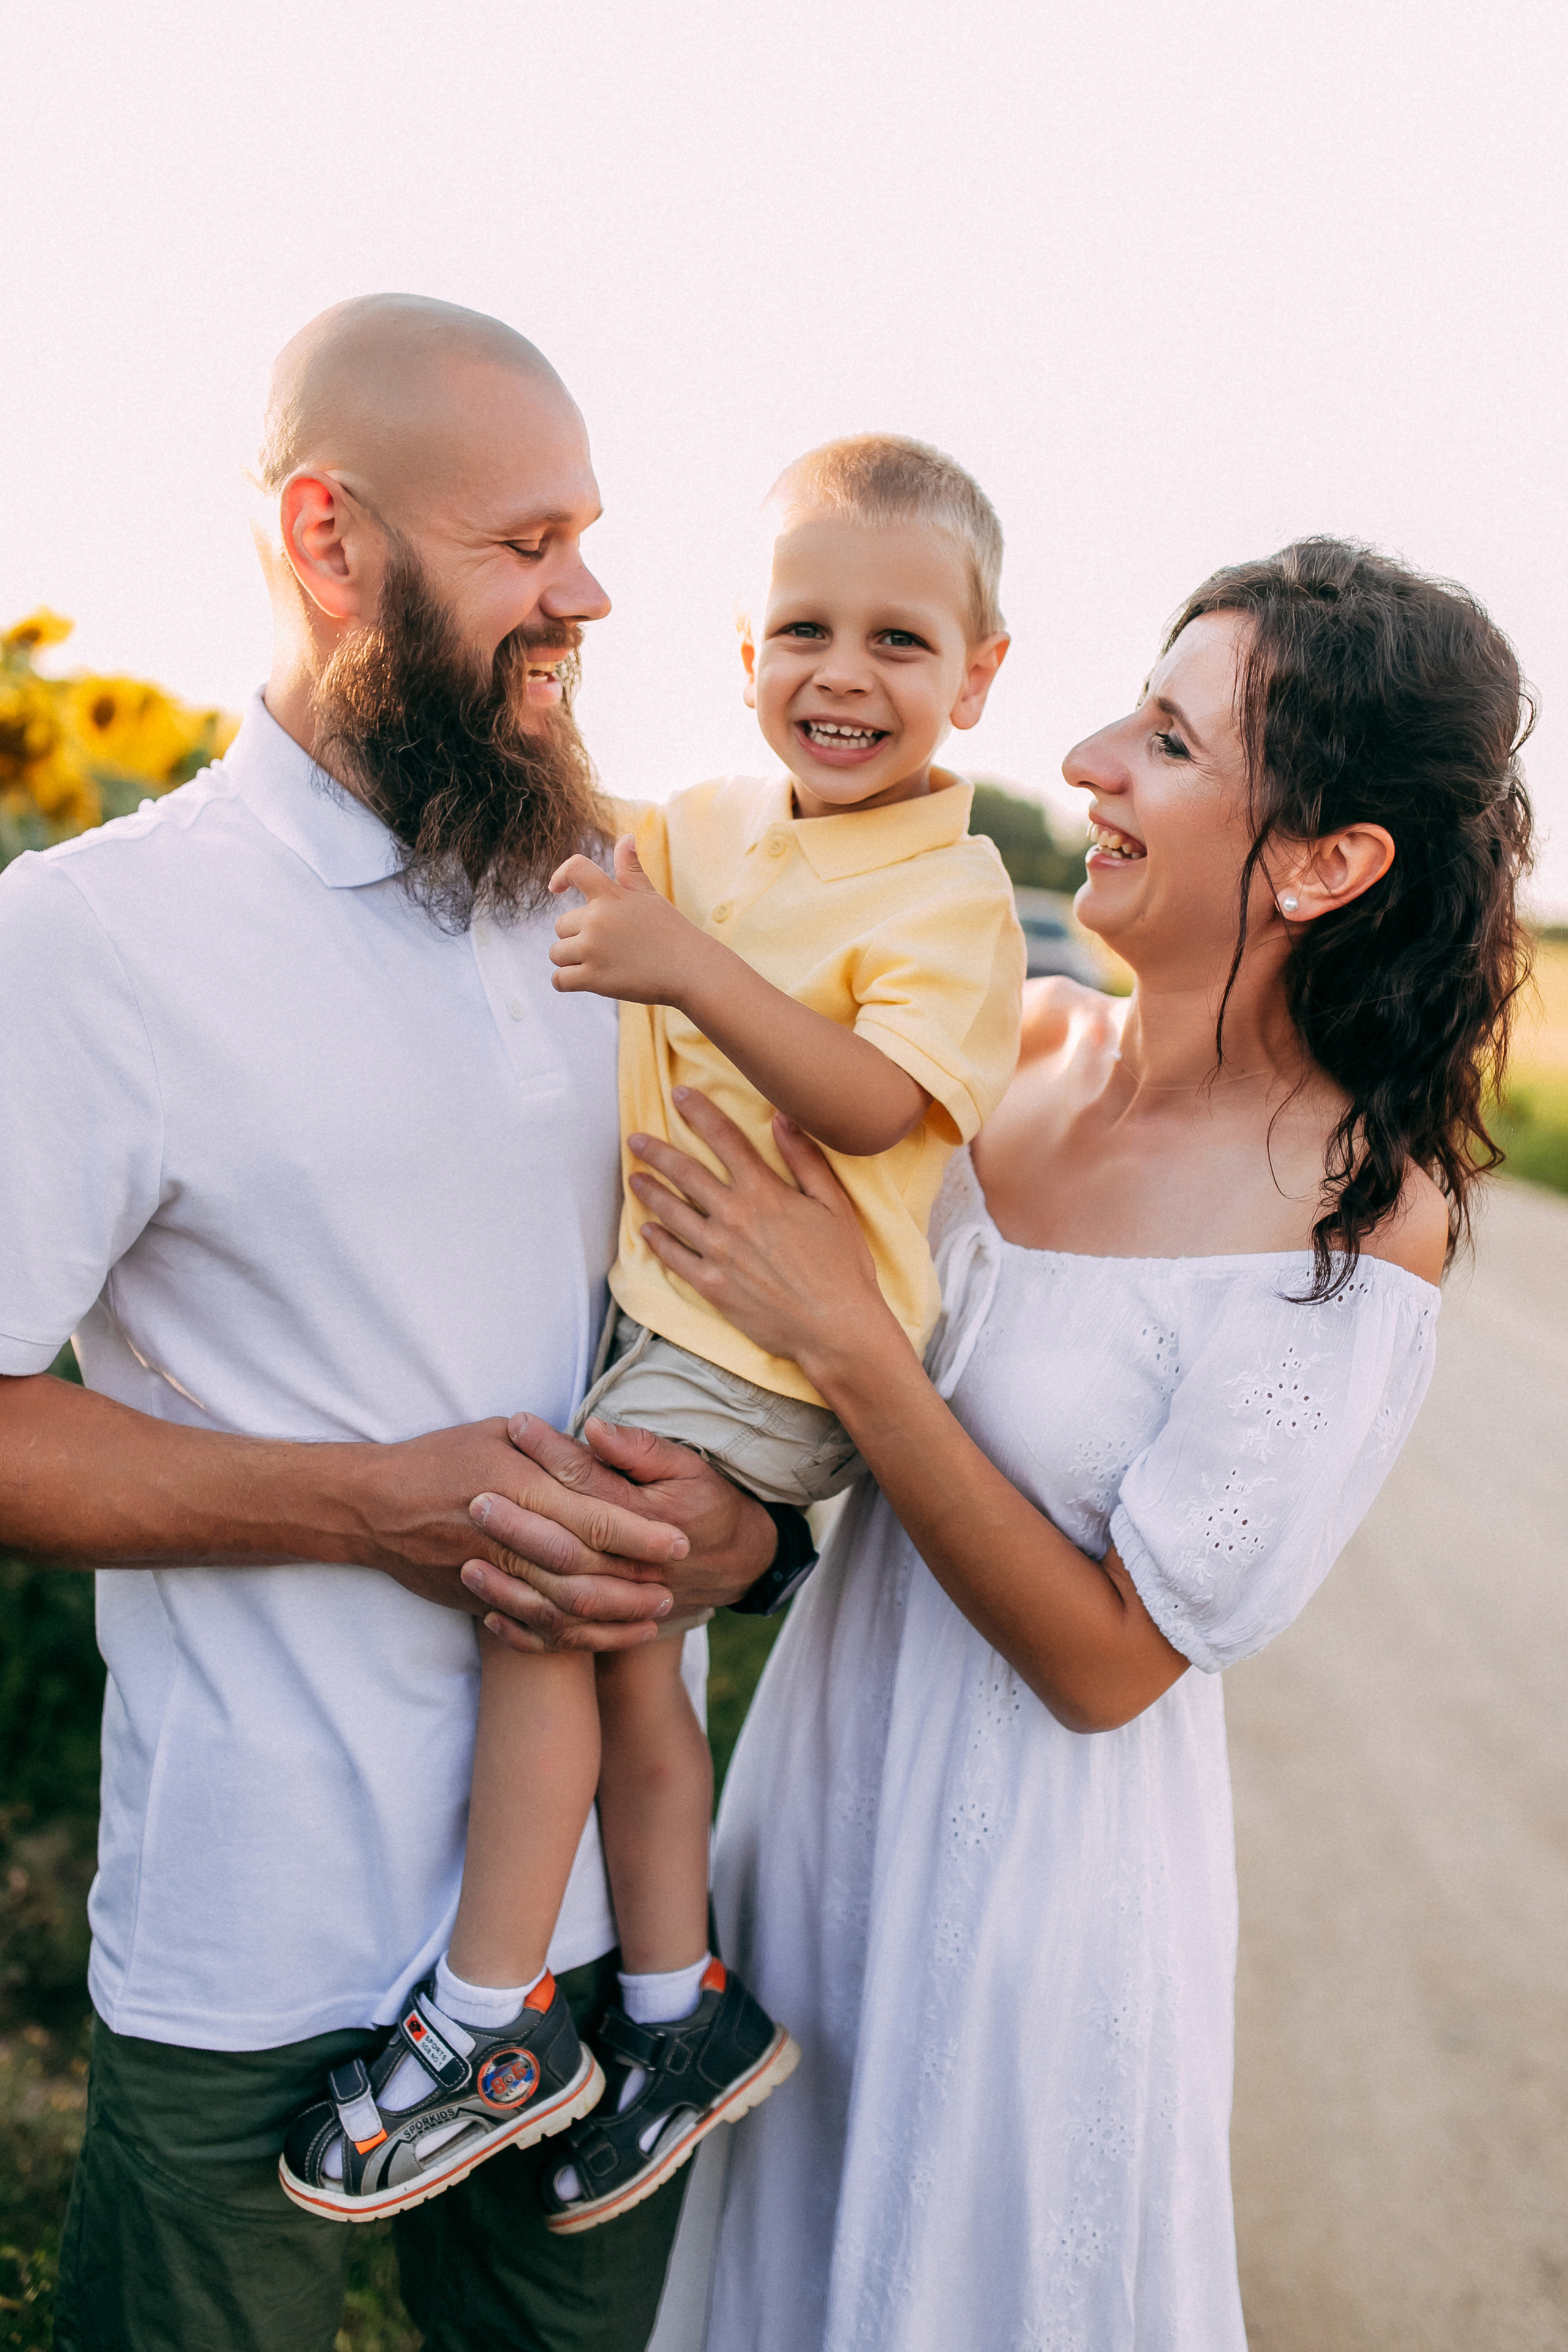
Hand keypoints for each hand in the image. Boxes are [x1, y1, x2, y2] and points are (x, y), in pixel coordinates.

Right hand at [344, 1417, 688, 1621]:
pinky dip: (571, 1637)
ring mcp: (492, 1573)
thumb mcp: (496, 1433)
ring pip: (564, 1606)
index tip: (680, 1540)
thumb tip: (600, 1457)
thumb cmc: (439, 1457)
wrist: (373, 1506)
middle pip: (587, 1569)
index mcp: (520, 1487)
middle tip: (675, 1584)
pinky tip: (602, 1636)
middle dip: (636, 1581)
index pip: (594, 1516)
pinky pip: (532, 1627)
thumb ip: (550, 1450)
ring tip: (653, 1614)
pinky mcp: (479, 1599)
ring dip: (614, 1615)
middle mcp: (509, 1534)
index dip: (642, 1534)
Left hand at [457, 1411, 779, 1651]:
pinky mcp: (613, 1626)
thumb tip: (596, 1427)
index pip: (589, 1482)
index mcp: (650, 1519)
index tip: (515, 1425)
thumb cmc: (707, 1504)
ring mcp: (623, 1602)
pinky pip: (563, 1638)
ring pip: (559, 1599)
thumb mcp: (688, 1467)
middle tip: (473, 1496)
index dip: (550, 1452)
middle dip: (517, 1521)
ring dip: (509, 1582)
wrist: (739, 1562)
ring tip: (465, 1558)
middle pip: (566, 1544)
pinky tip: (486, 1613)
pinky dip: (524, 1630)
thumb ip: (641, 1450)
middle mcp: (634, 1565)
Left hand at [549, 835, 715, 1005]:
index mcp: (611, 895)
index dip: (560, 876)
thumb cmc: (671, 932)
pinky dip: (565, 982)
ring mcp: (593, 950)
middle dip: (577, 936)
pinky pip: (559, 980)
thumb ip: (630, 869)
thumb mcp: (650, 896)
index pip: (575, 869)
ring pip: (557, 953)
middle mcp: (598, 919)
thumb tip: (627, 837)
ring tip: (601, 964)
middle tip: (608, 947)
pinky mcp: (593, 979)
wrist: (691, 970)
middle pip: (561, 925)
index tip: (555, 888)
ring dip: (571, 960)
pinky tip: (585, 981)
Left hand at [625, 1088, 894, 1385]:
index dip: (700, 1113)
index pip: (725, 1140)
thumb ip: (804, 1160)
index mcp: (764, 1193)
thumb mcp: (834, 1205)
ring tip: (634, 1178)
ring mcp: (719, 1253)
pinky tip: (647, 1229)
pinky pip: (675, 1257)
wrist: (836, 1327)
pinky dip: (658, 1240)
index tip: (680, 1095)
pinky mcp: (712, 1285)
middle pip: (686, 1174)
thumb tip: (782, 1118)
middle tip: (636, 1139)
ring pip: (672, 1213)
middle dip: (657, 1152)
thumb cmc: (843, 1266)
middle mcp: (734, 1217)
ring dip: (650, 1192)